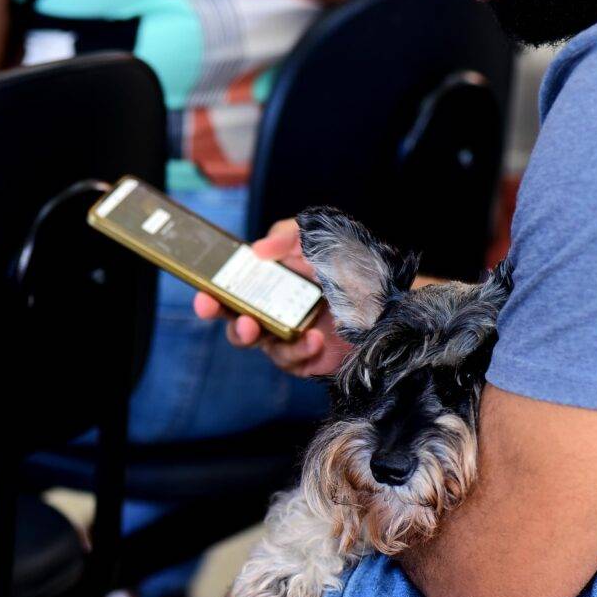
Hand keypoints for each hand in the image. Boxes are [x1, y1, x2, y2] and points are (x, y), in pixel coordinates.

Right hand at [193, 219, 350, 376]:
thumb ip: (289, 235)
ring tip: (269, 329)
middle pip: (237, 322)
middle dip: (230, 321)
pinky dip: (299, 351)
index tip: (205, 294)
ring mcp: (290, 336)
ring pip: (261, 345)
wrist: (391, 298)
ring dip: (259, 337)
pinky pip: (292, 361)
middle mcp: (275, 311)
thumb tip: (258, 250)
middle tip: (234, 317)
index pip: (232, 291)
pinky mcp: (309, 359)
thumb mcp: (319, 238)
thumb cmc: (353, 266)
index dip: (213, 295)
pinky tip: (314, 338)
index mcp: (270, 283)